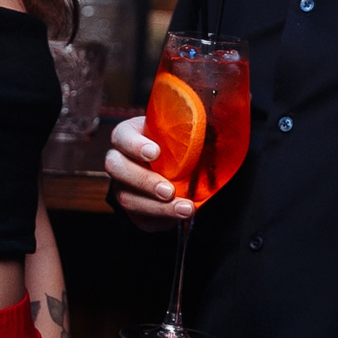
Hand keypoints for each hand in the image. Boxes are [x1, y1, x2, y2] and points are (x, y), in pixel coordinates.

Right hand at [103, 116, 192, 230]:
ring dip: (158, 206)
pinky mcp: (133, 208)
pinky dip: (162, 218)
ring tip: (185, 208)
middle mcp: (120, 160)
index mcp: (130, 136)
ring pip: (127, 197)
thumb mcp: (179, 133)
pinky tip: (180, 215)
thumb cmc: (174, 147)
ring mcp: (122, 186)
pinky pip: (140, 217)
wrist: (171, 172)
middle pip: (116, 168)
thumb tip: (221, 119)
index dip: (134, 145)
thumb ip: (190, 129)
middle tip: (169, 190)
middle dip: (144, 180)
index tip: (155, 152)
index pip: (121, 136)